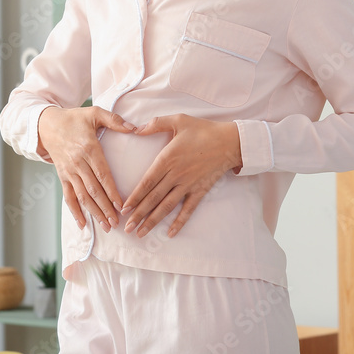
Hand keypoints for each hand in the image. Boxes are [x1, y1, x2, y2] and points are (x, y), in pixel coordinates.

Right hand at [37, 106, 135, 232]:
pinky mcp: (62, 176)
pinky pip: (68, 196)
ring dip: (94, 213)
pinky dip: (75, 211)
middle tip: (117, 223)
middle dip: (105, 208)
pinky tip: (83, 224)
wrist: (47, 124)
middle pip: (93, 190)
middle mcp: (78, 163)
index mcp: (88, 149)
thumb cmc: (74, 118)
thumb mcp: (94, 113)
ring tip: (106, 226)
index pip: (103, 174)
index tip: (122, 205)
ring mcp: (69, 171)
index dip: (112, 191)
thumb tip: (135, 128)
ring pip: (82, 196)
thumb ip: (114, 120)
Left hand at [120, 114, 240, 238]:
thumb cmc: (203, 130)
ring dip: (153, 221)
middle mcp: (176, 175)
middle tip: (127, 228)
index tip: (124, 208)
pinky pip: (188, 209)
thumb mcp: (178, 120)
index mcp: (167, 159)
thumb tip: (135, 129)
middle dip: (139, 215)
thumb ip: (155, 124)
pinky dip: (179, 222)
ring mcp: (188, 185)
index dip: (134, 197)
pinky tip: (170, 233)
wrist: (229, 141)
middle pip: (153, 198)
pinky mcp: (200, 190)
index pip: (147, 182)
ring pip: (167, 206)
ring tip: (141, 233)